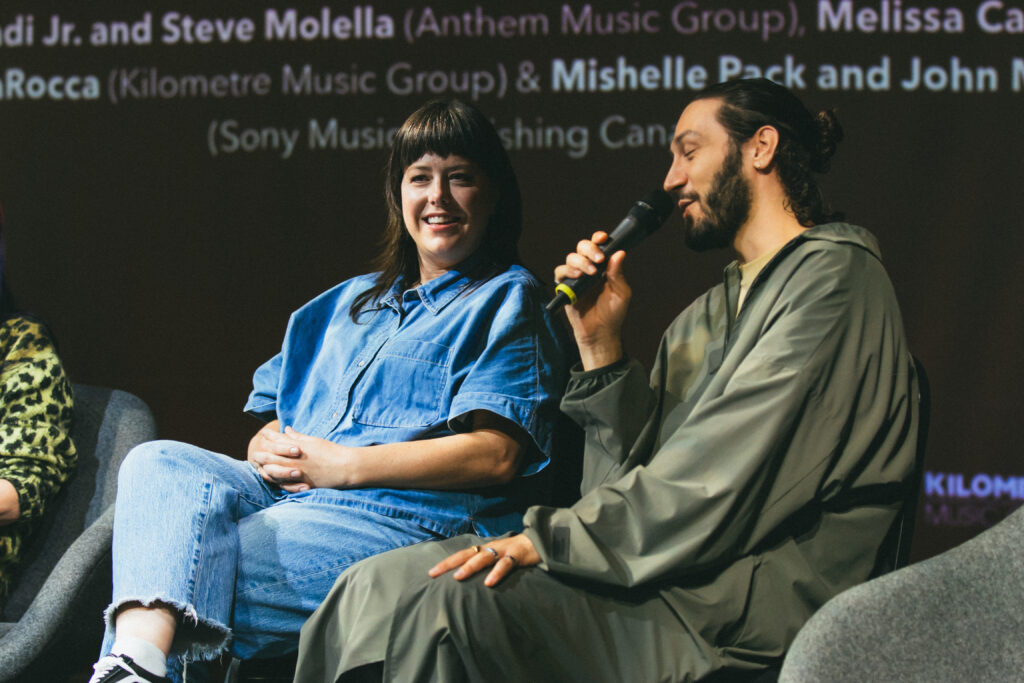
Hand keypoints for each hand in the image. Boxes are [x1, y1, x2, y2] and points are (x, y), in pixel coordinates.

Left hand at [248, 426, 356, 491]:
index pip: (278, 440)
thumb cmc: (331, 452)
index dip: (269, 437)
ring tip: (260, 466)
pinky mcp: (301, 484)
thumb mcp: (313, 441)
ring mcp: (296, 473)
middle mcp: (294, 460)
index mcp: (298, 447)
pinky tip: (272, 479)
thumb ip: (298, 436)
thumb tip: (286, 429)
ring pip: (274, 471)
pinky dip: (276, 481)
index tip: (263, 434)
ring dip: (266, 468)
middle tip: (255, 452)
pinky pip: (283, 484)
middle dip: (262, 454)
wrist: (345, 467)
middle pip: (272, 457)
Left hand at [428, 534, 539, 586]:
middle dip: (450, 563)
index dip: (447, 563)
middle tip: (434, 573)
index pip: (462, 555)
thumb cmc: (516, 553)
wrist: (541, 541)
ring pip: (484, 557)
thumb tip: (469, 581)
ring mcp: (504, 550)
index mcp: (485, 549)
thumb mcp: (498, 558)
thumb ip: (486, 567)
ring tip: (458, 577)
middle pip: (467, 554)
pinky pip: (506, 564)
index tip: (431, 572)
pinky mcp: (517, 555)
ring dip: (470, 567)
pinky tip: (489, 583)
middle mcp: (491, 548)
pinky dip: (497, 573)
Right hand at [553, 231, 630, 368]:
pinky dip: (567, 271)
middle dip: (589, 249)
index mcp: (603, 267)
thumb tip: (619, 253)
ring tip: (591, 273)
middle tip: (599, 259)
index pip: (598, 246)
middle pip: (582, 247)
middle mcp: (589, 269)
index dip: (598, 239)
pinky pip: (560, 272)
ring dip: (581, 261)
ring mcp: (576, 277)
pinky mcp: (565, 288)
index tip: (604, 238)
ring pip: (571, 258)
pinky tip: (578, 277)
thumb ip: (618, 273)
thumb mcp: (621, 292)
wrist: (601, 332)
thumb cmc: (613, 313)